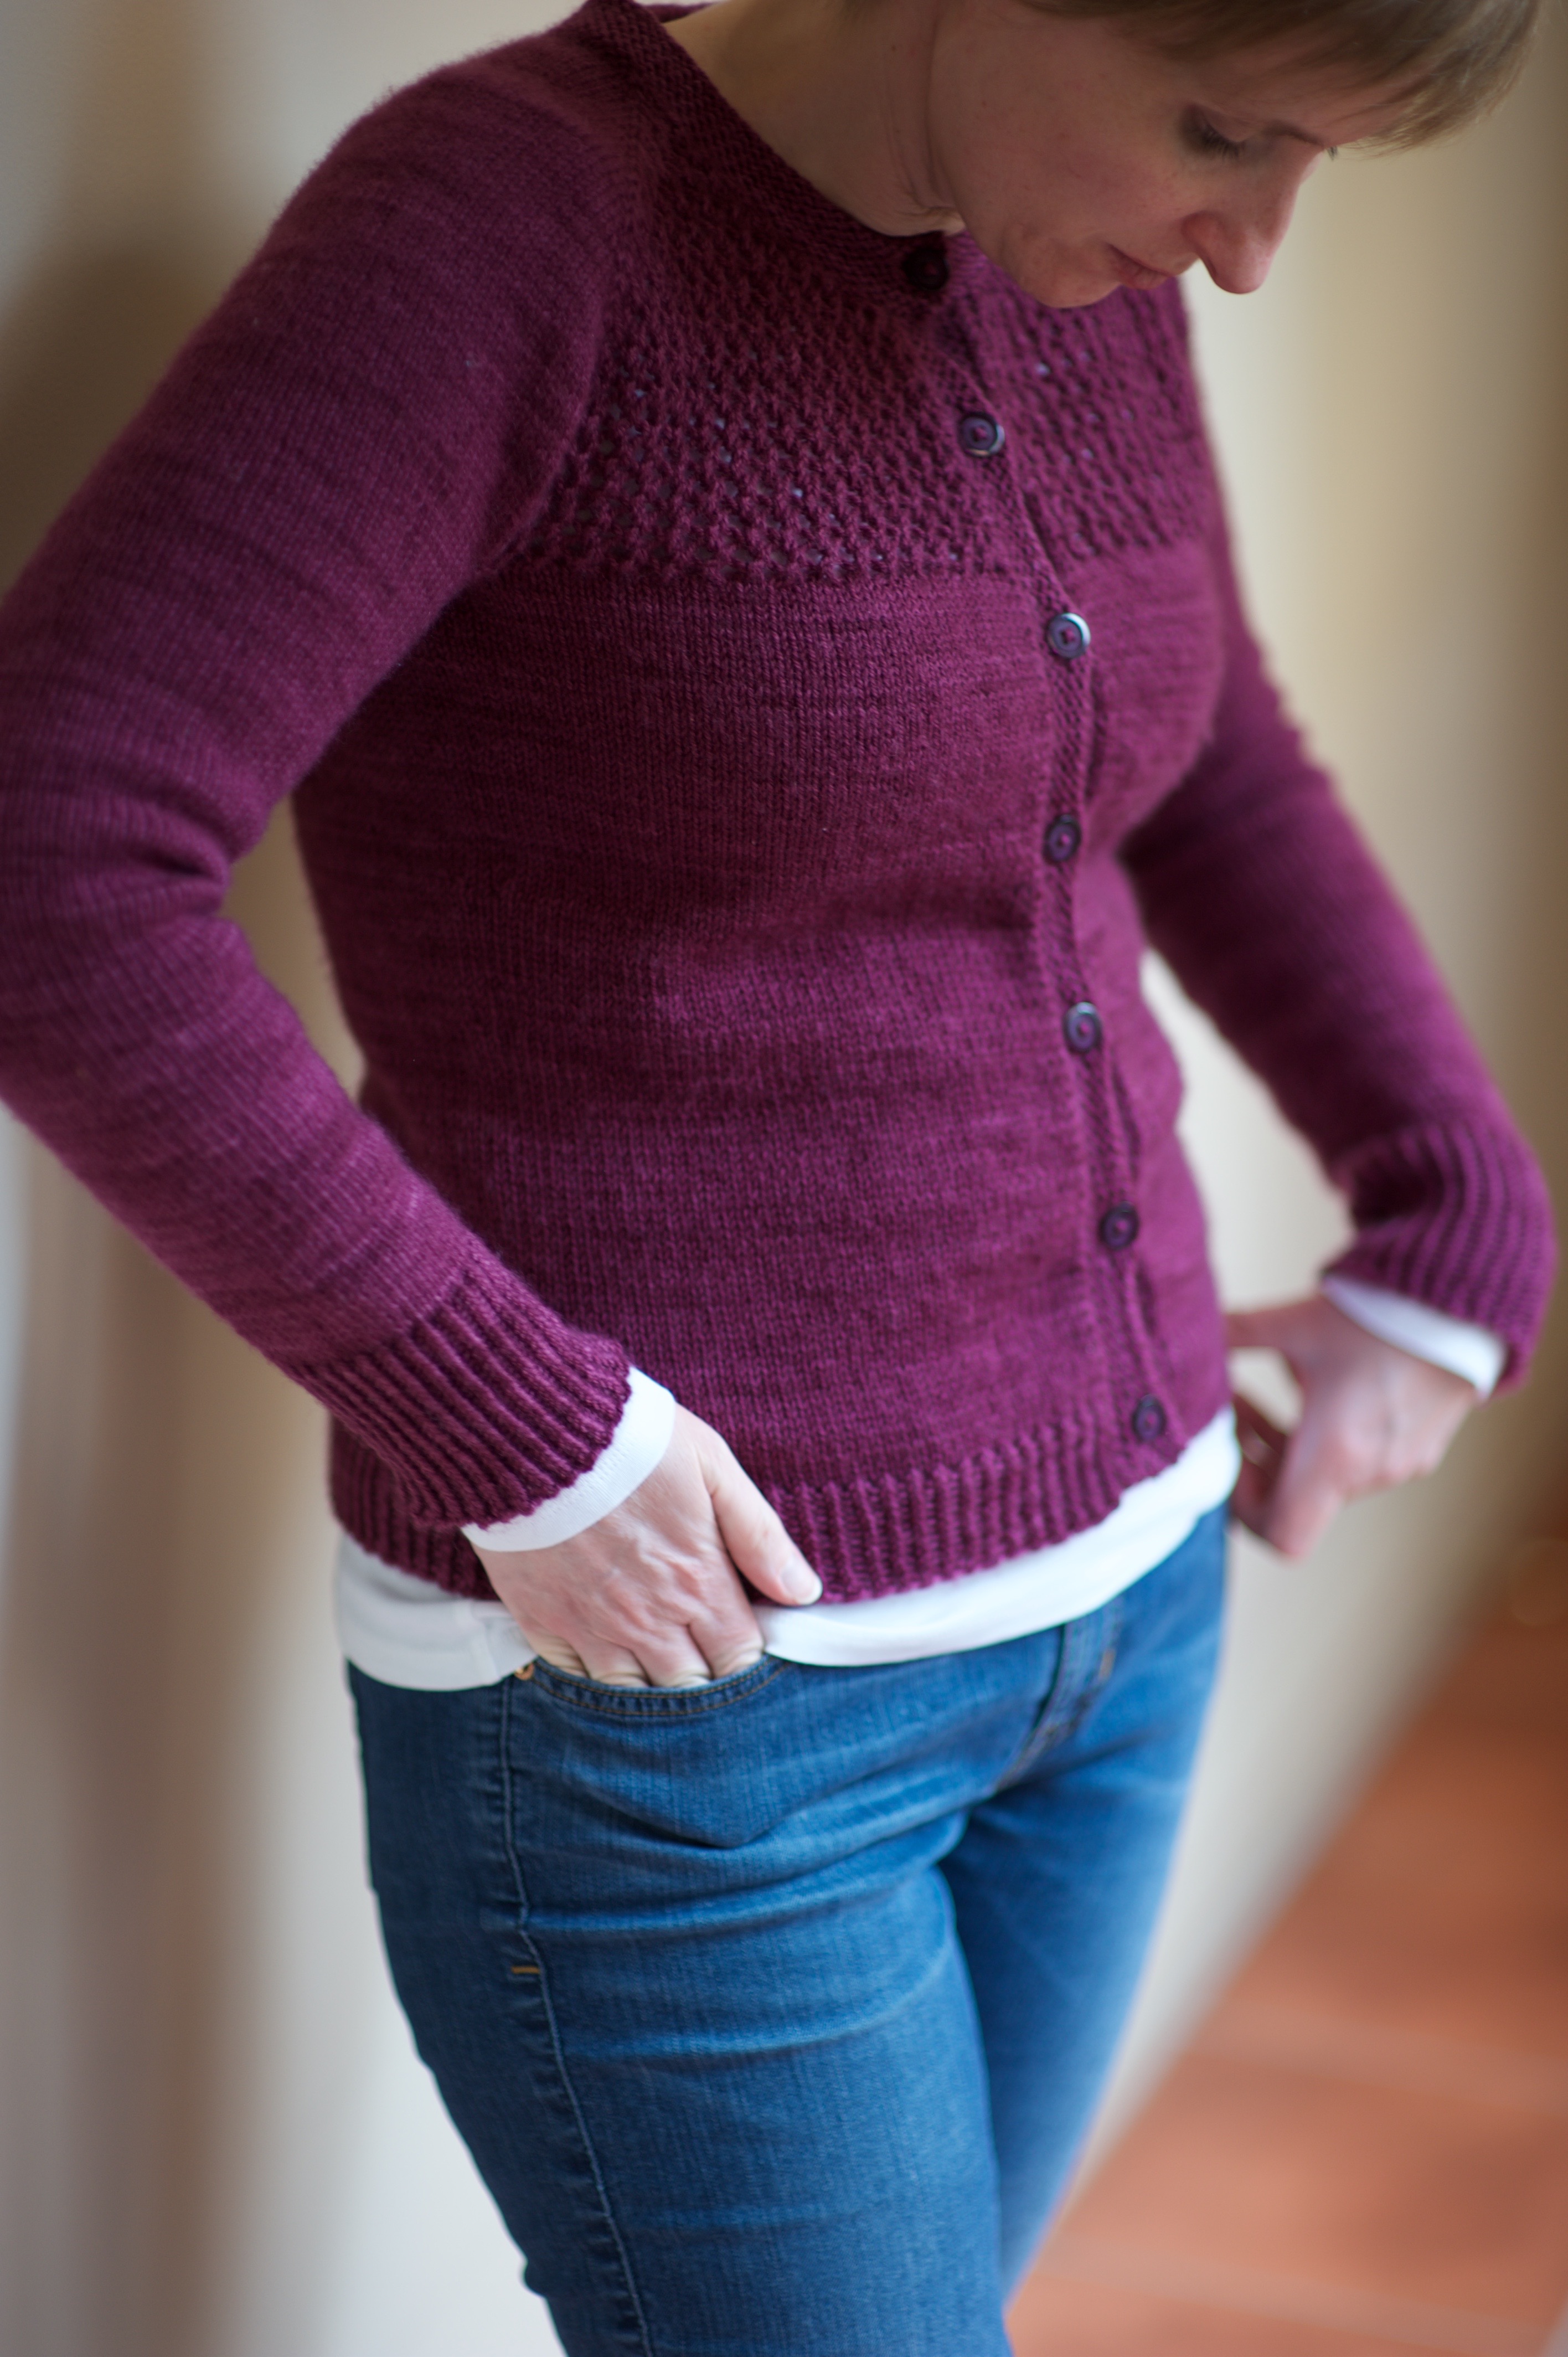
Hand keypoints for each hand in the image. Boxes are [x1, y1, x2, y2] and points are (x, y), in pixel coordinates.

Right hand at [470, 1404, 820, 1686]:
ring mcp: (592, 1627)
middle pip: (690, 1689)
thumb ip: (760, 1536)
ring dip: (650, 1685)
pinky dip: (592, 1678)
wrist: (535, 1431)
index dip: (745, 1659)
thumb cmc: (631, 1440)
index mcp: (698, 1583)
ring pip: (633, 1695)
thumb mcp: (714, 1469)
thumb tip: (803, 1592)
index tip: (740, 1643)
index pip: (739, 1659)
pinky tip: (602, 1657)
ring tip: (655, 1664)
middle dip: (702, 1679)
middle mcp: (649, 1620)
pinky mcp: (542, 1622)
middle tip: (699, 1657)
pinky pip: (575, 1680)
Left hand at [1226, 1295, 1478, 1557]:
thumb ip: (1233, 1332)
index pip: (1281, 1534)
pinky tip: (1313, 1387)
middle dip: (1255, 1463)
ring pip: (1324, 1481)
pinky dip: (1325, 1440)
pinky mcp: (1418, 1449)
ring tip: (1259, 1396)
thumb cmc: (1379, 1316)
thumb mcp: (1294, 1323)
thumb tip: (1185, 1326)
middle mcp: (1370, 1472)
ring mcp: (1399, 1465)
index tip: (1228, 1457)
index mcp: (1334, 1455)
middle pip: (1296, 1503)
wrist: (1463, 1306)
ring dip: (1286, 1448)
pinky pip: (1358, 1463)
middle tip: (1233, 1414)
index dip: (1241, 1508)